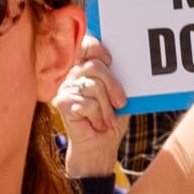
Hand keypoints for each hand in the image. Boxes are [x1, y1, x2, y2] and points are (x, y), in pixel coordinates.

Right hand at [55, 37, 126, 178]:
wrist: (100, 147)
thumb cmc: (110, 120)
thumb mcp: (120, 96)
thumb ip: (119, 79)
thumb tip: (131, 63)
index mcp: (86, 70)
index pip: (88, 45)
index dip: (100, 49)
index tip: (112, 62)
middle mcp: (73, 76)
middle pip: (95, 66)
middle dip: (113, 86)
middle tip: (120, 103)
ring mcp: (66, 89)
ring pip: (93, 86)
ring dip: (106, 107)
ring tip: (107, 119)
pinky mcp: (63, 104)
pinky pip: (87, 103)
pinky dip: (98, 116)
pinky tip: (96, 124)